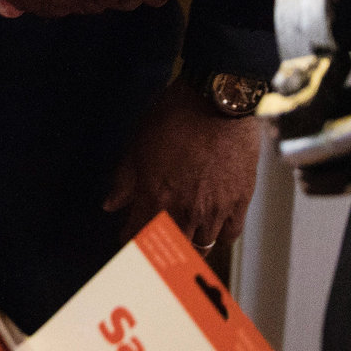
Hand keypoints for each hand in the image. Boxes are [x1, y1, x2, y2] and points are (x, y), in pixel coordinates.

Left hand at [104, 80, 262, 250]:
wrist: (217, 99)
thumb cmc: (174, 115)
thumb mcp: (138, 143)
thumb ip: (124, 180)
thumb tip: (110, 205)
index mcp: (156, 198)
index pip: (139, 238)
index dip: (131, 241)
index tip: (129, 237)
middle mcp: (185, 211)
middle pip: (171, 251)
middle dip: (161, 251)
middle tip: (157, 243)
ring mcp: (215, 209)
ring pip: (202, 247)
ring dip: (189, 246)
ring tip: (184, 238)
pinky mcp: (240, 201)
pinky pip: (229, 234)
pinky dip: (219, 235)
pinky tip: (212, 228)